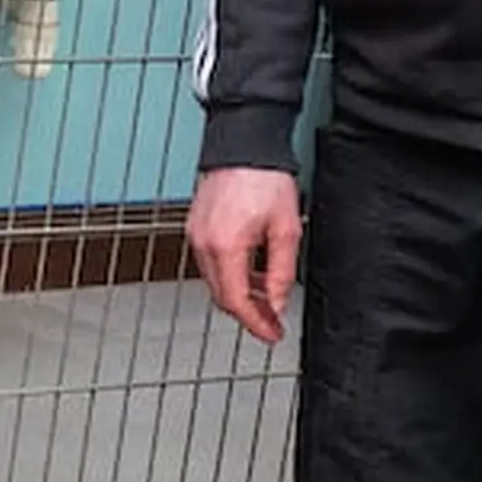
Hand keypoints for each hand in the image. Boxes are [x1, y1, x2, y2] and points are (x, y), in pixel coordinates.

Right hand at [187, 166, 303, 345]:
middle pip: (222, 296)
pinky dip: (230, 275)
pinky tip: (250, 273)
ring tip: (265, 297)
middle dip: (248, 313)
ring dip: (240, 294)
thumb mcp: (286, 231)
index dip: (255, 324)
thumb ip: (281, 272)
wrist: (244, 147)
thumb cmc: (264, 179)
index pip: (236, 301)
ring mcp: (196, 235)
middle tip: (271, 322)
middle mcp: (204, 243)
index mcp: (226, 247)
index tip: (271, 333)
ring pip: (215, 281)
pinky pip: (211, 263)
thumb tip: (277, 302)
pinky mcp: (196, 228)